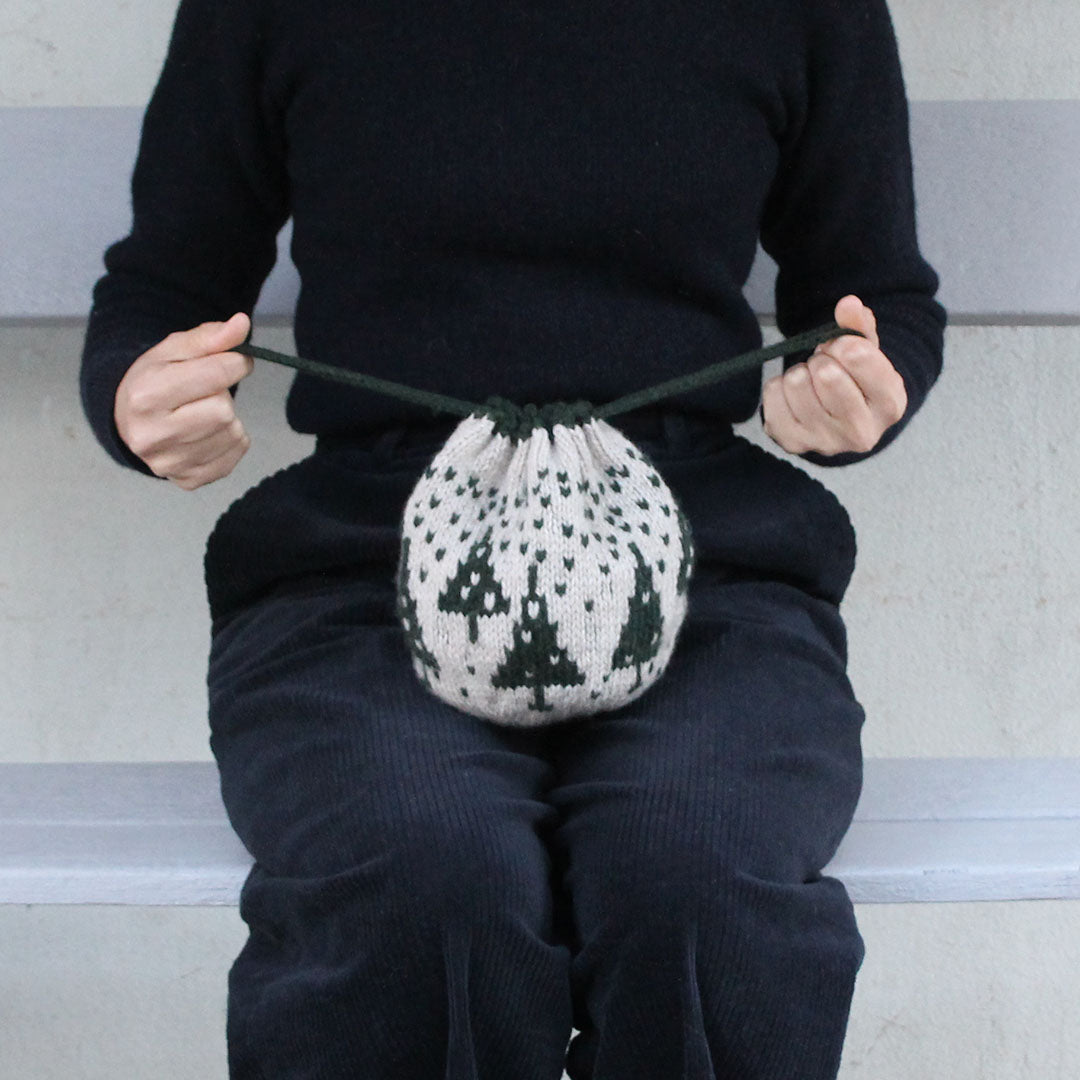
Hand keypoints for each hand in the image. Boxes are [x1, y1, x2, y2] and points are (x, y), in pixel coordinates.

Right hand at [114, 312, 253, 489]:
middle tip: (206, 393)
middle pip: (224, 410)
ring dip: (228, 418)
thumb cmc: (155, 380)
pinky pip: (236, 453)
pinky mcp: (188, 480)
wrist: (129, 422)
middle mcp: (153, 436)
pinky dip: (231, 439)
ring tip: (202, 412)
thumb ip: (210, 337)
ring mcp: (170, 464)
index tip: (232, 361)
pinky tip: (207, 432)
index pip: (216, 375)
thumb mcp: (174, 350)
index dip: (235, 363)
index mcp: (145, 396)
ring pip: (233, 433)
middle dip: (223, 395)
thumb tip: (242, 323)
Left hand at [761, 295, 906, 456]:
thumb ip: (860, 325)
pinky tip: (795, 396)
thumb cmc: (856, 381)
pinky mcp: (792, 443)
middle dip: (822, 359)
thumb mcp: (867, 352)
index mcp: (890, 405)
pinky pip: (772, 394)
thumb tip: (848, 304)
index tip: (845, 350)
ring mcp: (825, 442)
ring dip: (800, 372)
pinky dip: (780, 386)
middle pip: (825, 373)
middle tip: (827, 366)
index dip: (845, 343)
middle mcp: (861, 433)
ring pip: (796, 381)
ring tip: (812, 383)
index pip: (858, 356)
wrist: (839, 423)